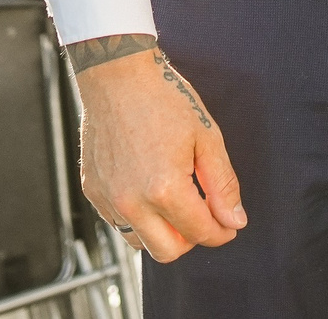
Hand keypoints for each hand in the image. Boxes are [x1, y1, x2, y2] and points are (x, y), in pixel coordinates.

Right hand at [66, 38, 247, 262]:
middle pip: (168, 252)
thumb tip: (235, 221)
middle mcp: (131, 201)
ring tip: (176, 200)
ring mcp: (108, 199)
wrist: (117, 76)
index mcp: (164, 189)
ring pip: (140, 243)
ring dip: (163, 232)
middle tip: (204, 214)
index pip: (200, 233)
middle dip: (192, 239)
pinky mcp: (92, 191)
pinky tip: (150, 189)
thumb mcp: (206, 137)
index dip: (221, 232)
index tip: (229, 224)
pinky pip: (118, 223)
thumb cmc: (164, 99)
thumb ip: (222, 185)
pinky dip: (138, 217)